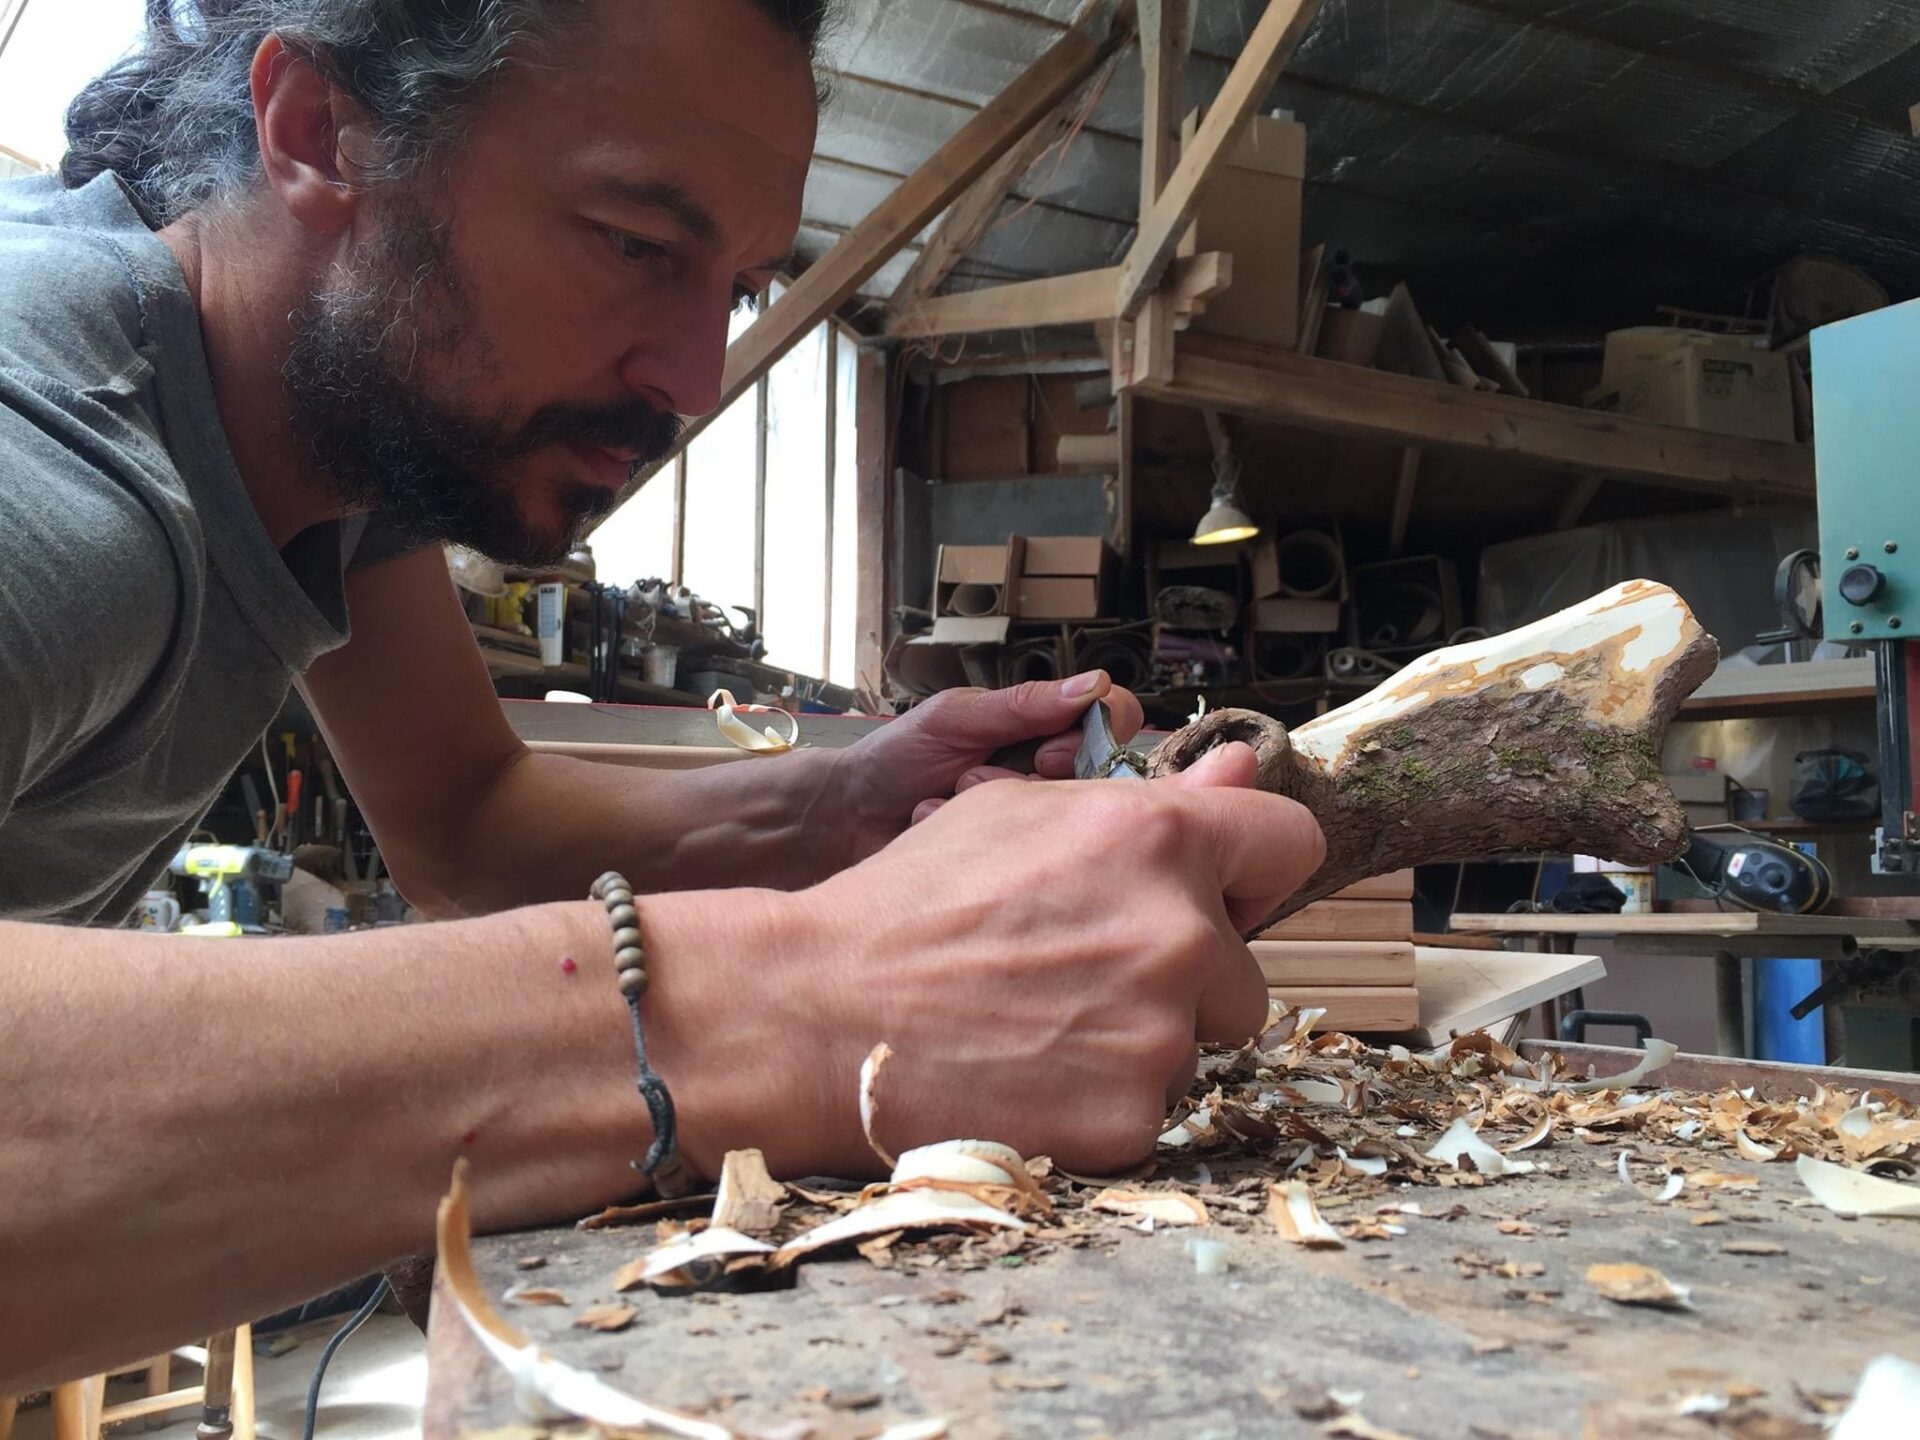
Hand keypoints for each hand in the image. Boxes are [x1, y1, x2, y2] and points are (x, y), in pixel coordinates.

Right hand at [741, 742, 1324, 1178]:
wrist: (820, 1013)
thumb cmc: (910, 901)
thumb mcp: (1018, 813)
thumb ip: (1145, 801)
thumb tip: (1239, 775)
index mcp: (1158, 839)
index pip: (1291, 844)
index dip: (1254, 871)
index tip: (1221, 896)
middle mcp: (1179, 934)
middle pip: (1245, 972)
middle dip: (1185, 978)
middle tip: (1085, 978)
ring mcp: (1161, 1034)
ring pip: (1195, 1045)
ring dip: (1142, 1041)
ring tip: (1042, 1026)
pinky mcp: (1131, 1117)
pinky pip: (1148, 1108)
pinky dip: (1101, 1099)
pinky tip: (1029, 1074)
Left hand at [831, 672, 1146, 856]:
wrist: (849, 816)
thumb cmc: (898, 757)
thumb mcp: (955, 718)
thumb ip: (1021, 706)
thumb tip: (1092, 685)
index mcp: (1041, 725)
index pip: (1113, 717)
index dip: (1094, 737)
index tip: (1044, 754)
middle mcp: (1050, 770)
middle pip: (1099, 776)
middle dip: (1036, 782)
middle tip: (978, 779)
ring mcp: (1035, 815)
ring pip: (1065, 817)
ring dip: (999, 809)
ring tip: (950, 799)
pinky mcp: (1017, 858)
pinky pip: (1030, 854)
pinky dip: (980, 839)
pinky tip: (944, 830)